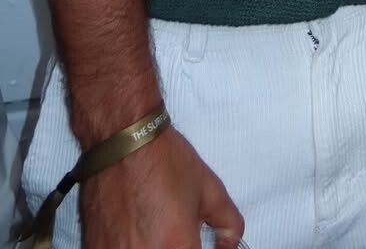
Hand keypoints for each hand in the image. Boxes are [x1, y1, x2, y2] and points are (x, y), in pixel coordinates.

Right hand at [80, 125, 243, 248]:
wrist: (122, 141)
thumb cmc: (165, 162)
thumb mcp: (209, 188)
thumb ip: (229, 224)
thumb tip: (228, 246)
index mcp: (177, 248)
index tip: (192, 242)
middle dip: (174, 248)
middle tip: (171, 231)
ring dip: (150, 247)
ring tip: (151, 229)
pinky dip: (127, 247)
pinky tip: (131, 232)